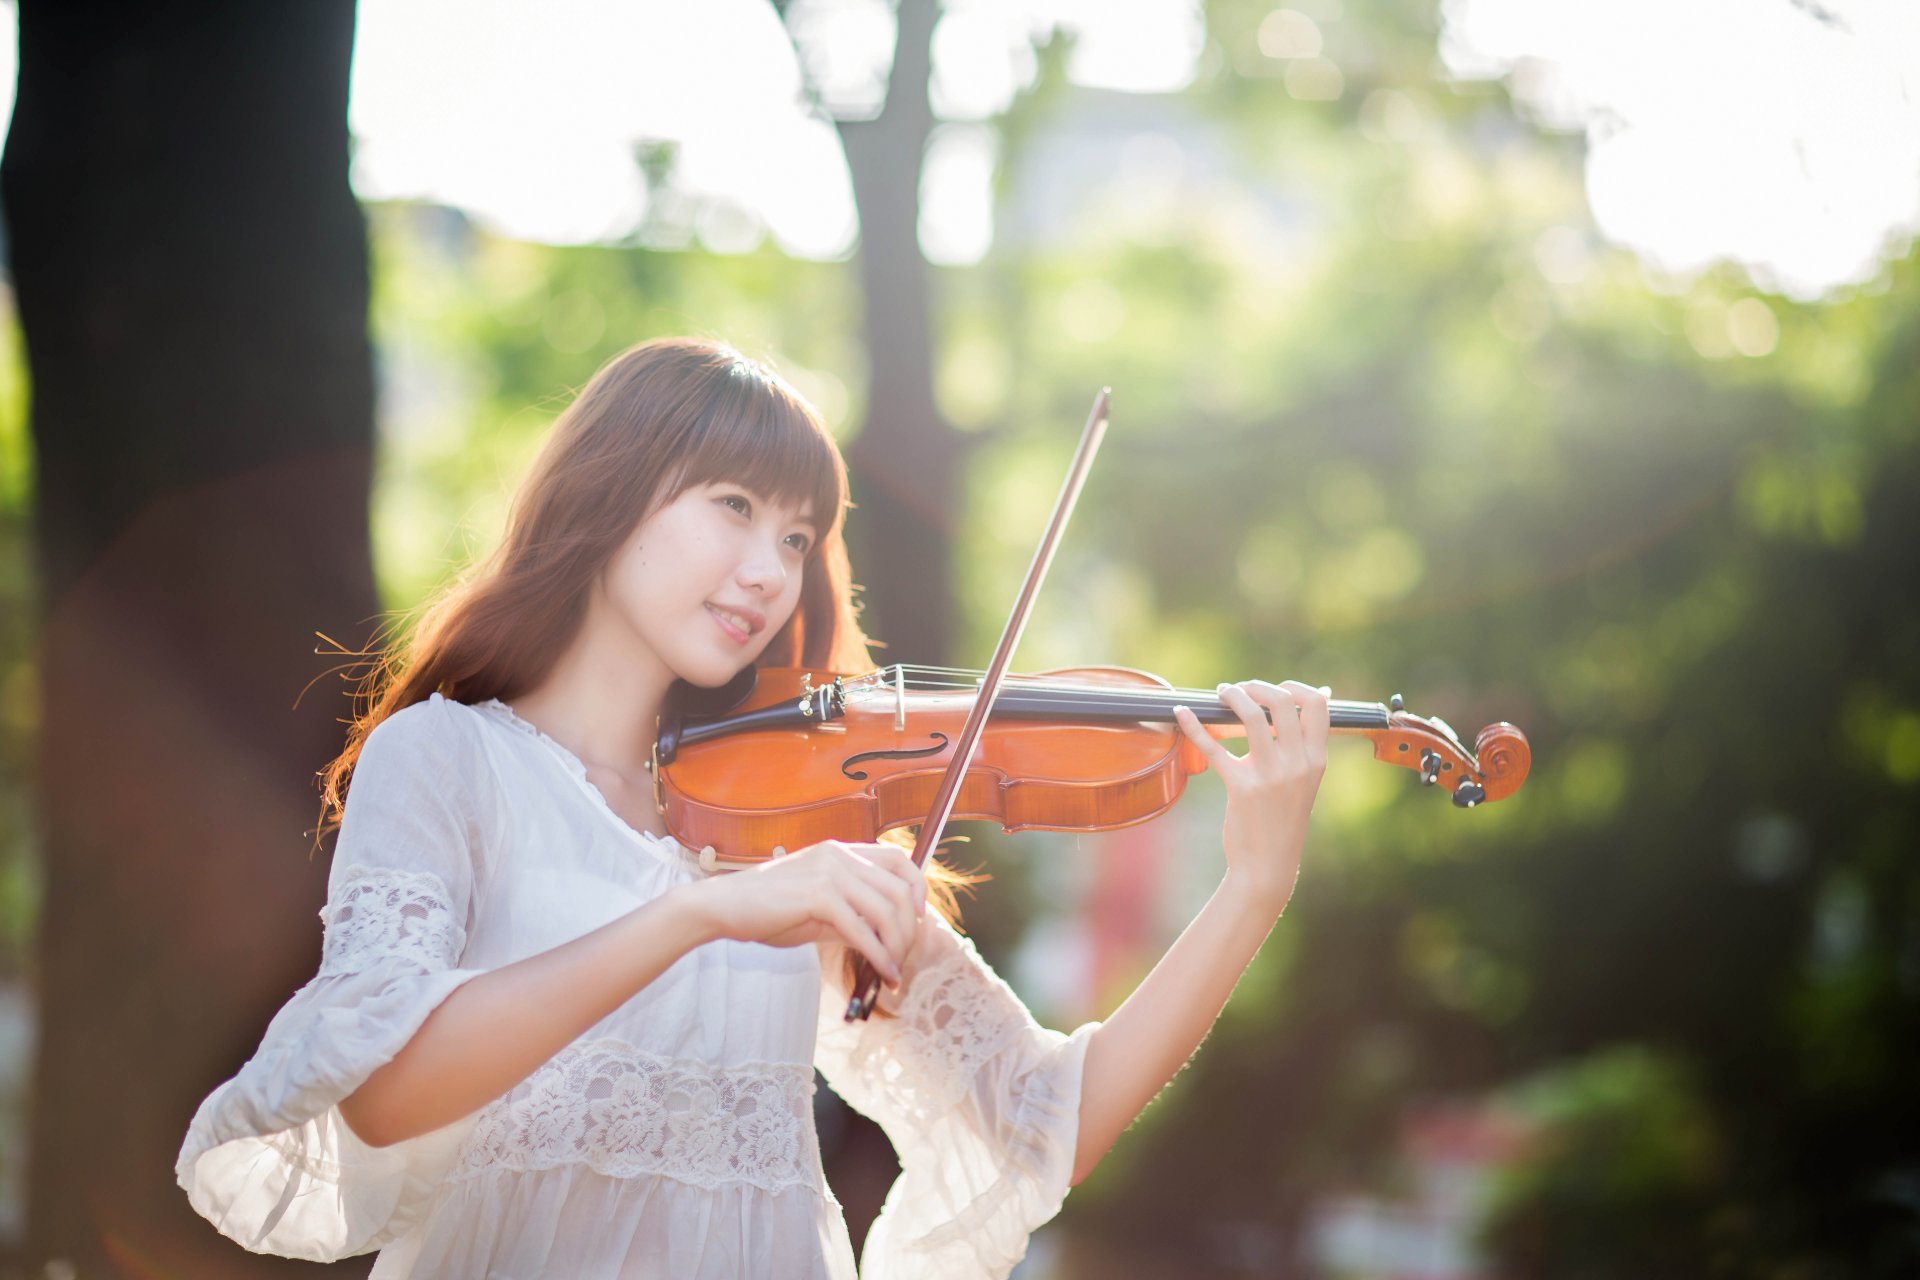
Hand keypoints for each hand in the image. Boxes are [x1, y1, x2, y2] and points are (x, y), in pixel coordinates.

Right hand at [686, 839, 925, 985]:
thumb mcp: (818, 909)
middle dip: (910, 930)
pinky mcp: (818, 895)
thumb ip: (852, 916)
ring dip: (898, 947)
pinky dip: (879, 956)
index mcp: (841, 851)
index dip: (918, 889)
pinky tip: (882, 974)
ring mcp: (830, 872)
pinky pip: (863, 930)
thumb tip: (885, 940)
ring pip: (888, 910)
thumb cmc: (767, 910)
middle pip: (900, 890)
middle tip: (905, 959)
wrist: (724, 907)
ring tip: (894, 973)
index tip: (919, 920)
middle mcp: (840, 855)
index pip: (899, 860)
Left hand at [1173, 679, 1328, 914]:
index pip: (1317, 706)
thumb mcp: (1305, 781)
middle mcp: (1298, 764)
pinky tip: (1181, 713)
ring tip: (1220, 694)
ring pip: (1253, 716)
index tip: (1273, 688)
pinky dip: (1194, 726)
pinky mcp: (1242, 788)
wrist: (1268, 865)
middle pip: (1284, 702)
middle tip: (1239, 689)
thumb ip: (1306, 745)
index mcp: (1316, 760)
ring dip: (1232, 696)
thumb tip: (1322, 696)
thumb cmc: (1282, 820)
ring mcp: (1271, 776)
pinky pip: (1214, 747)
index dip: (1295, 687)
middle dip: (1257, 686)